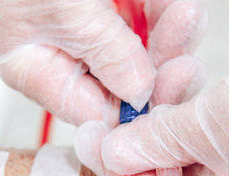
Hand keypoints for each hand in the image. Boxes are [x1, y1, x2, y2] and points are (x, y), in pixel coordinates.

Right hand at [0, 0, 205, 125]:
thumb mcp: (62, 12)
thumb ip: (104, 53)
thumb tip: (141, 94)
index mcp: (42, 72)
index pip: (97, 112)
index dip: (136, 112)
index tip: (168, 92)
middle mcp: (67, 55)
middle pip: (126, 81)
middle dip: (161, 70)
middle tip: (186, 63)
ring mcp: (91, 27)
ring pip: (144, 48)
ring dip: (170, 34)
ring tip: (185, 14)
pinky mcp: (110, 4)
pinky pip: (145, 16)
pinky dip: (163, 9)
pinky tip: (177, 5)